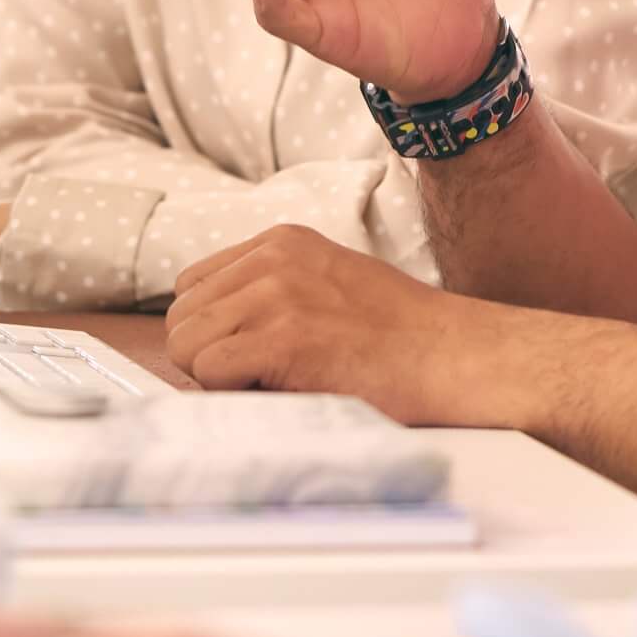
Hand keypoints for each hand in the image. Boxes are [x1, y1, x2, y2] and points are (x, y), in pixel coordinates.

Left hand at [166, 224, 512, 425]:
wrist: (454, 356)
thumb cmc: (398, 335)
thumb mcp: (326, 282)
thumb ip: (269, 291)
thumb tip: (207, 332)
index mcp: (279, 242)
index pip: (192, 286)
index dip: (213, 330)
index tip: (250, 351)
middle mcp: (272, 259)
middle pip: (181, 317)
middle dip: (209, 356)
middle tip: (264, 375)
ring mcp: (276, 295)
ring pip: (187, 346)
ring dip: (220, 377)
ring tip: (278, 381)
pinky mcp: (283, 337)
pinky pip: (210, 372)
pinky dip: (235, 394)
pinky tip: (285, 390)